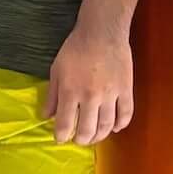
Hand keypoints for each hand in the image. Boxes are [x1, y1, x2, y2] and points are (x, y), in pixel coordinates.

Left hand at [45, 23, 132, 145]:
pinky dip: (120, 125)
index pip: (65, 124)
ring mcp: (111, 94)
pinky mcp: (126, 90)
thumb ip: (52, 96)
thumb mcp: (56, 71)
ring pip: (106, 125)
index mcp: (70, 92)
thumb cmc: (75, 50)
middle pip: (88, 130)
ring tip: (94, 137)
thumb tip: (46, 117)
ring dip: (100, 136)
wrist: (101, 33)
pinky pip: (126, 114)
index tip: (60, 139)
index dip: (61, 136)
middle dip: (81, 140)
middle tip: (78, 140)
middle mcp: (91, 97)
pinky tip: (114, 128)